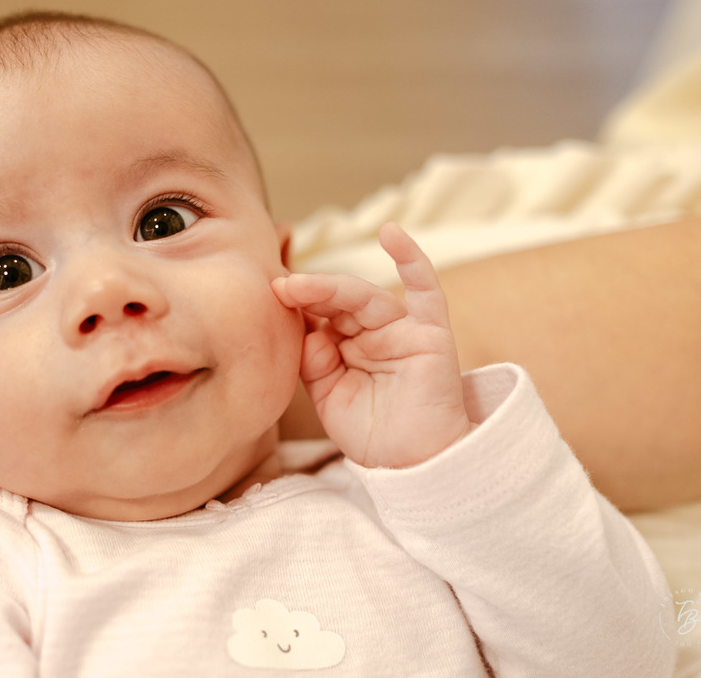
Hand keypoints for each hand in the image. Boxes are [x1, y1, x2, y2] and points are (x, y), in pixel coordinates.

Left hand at [272, 223, 471, 468]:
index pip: (319, 313)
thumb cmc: (371, 433)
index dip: (296, 303)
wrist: (410, 467)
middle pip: (338, 301)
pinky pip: (426, 291)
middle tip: (280, 289)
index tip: (269, 296)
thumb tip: (305, 331)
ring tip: (302, 286)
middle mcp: (373, 331)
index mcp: (346, 344)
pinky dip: (412, 259)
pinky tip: (392, 234)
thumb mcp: (327, 396)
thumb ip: (313, 362)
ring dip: (333, 289)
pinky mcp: (431, 335)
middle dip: (308, 293)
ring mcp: (402, 330)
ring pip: (366, 298)